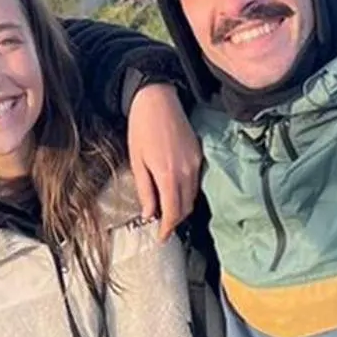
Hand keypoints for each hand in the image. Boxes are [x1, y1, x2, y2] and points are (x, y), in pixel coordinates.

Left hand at [125, 83, 200, 239]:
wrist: (157, 99)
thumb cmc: (141, 128)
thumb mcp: (137, 161)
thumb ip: (145, 190)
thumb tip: (150, 214)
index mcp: (168, 175)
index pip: (174, 212)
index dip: (168, 228)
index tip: (161, 237)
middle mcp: (187, 172)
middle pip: (186, 207)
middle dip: (175, 220)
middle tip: (163, 227)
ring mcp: (196, 163)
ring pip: (193, 196)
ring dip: (182, 207)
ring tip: (167, 211)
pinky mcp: (199, 154)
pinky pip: (195, 182)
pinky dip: (187, 192)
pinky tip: (175, 191)